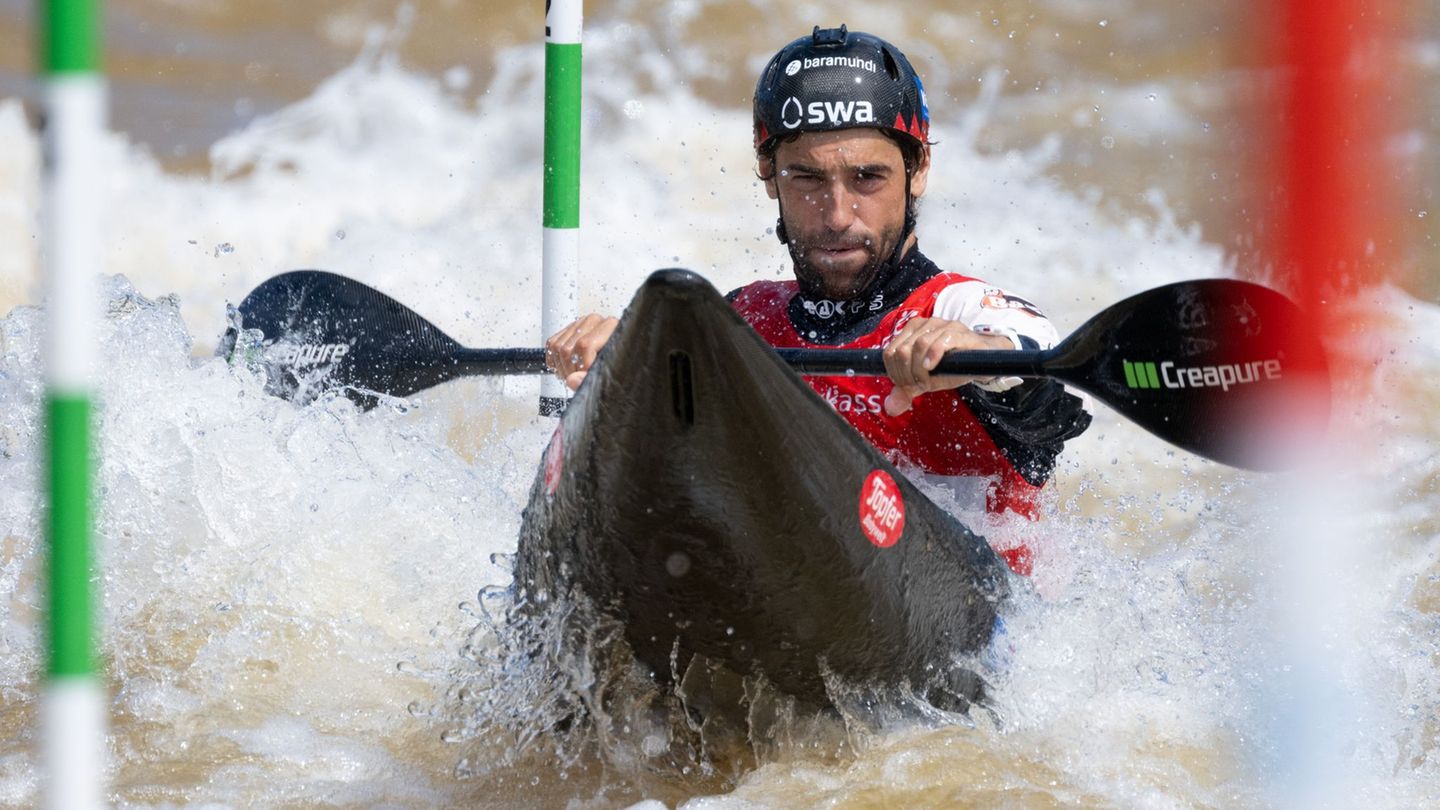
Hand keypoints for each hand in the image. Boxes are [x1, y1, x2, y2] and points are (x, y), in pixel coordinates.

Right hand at [545, 314, 618, 390]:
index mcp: (610, 327)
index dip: (582, 367)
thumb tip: (572, 380)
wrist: (624, 359)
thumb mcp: (614, 374)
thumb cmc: (622, 365)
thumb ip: (593, 378)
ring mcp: (580, 324)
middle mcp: (594, 322)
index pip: (585, 346)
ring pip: (557, 347)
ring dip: (562, 368)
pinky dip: (555, 362)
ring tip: (575, 377)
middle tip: (579, 381)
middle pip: (568, 349)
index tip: (587, 380)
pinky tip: (567, 370)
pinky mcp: (569, 329)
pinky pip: (552, 344)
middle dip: (571, 371)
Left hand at [882, 317, 1014, 415]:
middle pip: (902, 351)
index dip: (895, 374)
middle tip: (920, 386)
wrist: (983, 362)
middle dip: (907, 375)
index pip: (889, 353)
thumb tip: (890, 408)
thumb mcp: (926, 381)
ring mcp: (942, 325)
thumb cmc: (953, 367)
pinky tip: (932, 368)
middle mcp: (925, 325)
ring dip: (920, 371)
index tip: (907, 386)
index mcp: (911, 332)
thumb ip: (906, 391)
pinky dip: (932, 357)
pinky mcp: (959, 332)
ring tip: (929, 381)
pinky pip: (939, 341)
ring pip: (918, 345)